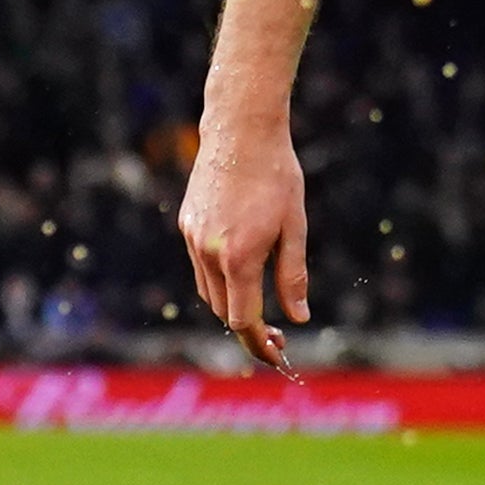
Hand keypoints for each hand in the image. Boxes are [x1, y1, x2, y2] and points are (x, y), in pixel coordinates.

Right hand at [177, 125, 312, 371]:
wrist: (240, 129)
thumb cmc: (276, 174)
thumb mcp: (294, 226)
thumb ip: (292, 275)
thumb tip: (298, 318)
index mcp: (239, 256)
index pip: (243, 320)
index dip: (260, 344)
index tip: (278, 355)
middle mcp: (209, 252)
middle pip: (224, 311)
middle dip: (249, 328)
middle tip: (279, 335)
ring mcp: (193, 238)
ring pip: (207, 292)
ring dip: (232, 305)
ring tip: (261, 304)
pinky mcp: (186, 224)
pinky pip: (200, 266)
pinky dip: (219, 279)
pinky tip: (241, 269)